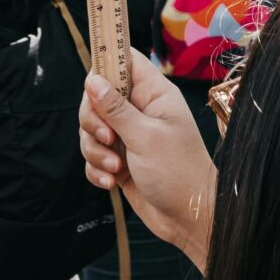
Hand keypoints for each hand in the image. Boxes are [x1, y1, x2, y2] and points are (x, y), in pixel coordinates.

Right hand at [79, 50, 214, 266]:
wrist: (188, 218)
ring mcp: (129, 136)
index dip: (105, 63)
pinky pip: (94, 155)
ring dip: (96, 150)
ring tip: (115, 167)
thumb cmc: (178, 173)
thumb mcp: (146, 137)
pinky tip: (112, 182)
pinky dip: (97, 169)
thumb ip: (116, 109)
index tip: (91, 82)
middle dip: (93, 120)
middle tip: (109, 138)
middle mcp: (140, 111)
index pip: (125, 61)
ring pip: (92, 129)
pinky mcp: (120, 160)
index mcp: (154, 94)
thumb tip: (92, 80)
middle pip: (98, 97)